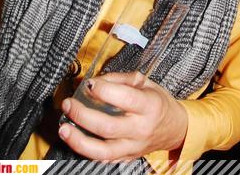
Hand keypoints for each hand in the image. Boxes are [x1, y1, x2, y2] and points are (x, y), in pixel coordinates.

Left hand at [58, 71, 187, 160]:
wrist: (174, 128)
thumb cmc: (158, 102)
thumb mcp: (146, 82)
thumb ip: (121, 79)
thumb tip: (97, 80)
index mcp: (149, 105)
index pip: (125, 98)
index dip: (104, 90)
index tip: (89, 83)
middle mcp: (141, 128)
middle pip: (108, 126)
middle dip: (83, 115)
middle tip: (69, 104)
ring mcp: (133, 147)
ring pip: (102, 151)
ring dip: (79, 140)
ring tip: (64, 128)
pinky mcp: (126, 157)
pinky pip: (103, 160)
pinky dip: (86, 152)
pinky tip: (75, 140)